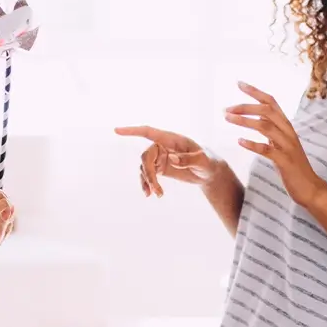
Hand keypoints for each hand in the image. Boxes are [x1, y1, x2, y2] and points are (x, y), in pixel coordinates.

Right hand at [115, 126, 229, 197]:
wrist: (210, 173)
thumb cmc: (209, 162)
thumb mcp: (202, 161)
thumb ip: (188, 159)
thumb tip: (171, 158)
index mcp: (172, 139)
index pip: (148, 132)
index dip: (132, 131)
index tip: (116, 131)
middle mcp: (163, 146)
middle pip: (146, 156)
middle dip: (148, 173)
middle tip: (155, 189)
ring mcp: (160, 157)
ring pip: (145, 167)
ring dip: (148, 181)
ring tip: (157, 195)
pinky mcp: (160, 168)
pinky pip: (147, 174)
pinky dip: (147, 184)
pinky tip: (150, 194)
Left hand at [225, 83, 326, 208]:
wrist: (310, 188)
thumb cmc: (293, 167)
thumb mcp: (281, 145)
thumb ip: (272, 132)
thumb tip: (258, 121)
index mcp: (286, 126)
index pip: (271, 102)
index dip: (255, 92)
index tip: (239, 83)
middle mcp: (288, 132)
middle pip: (267, 111)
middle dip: (245, 106)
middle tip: (226, 109)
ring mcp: (287, 146)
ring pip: (265, 126)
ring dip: (244, 121)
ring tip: (227, 119)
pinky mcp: (284, 161)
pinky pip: (267, 149)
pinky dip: (252, 144)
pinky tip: (239, 142)